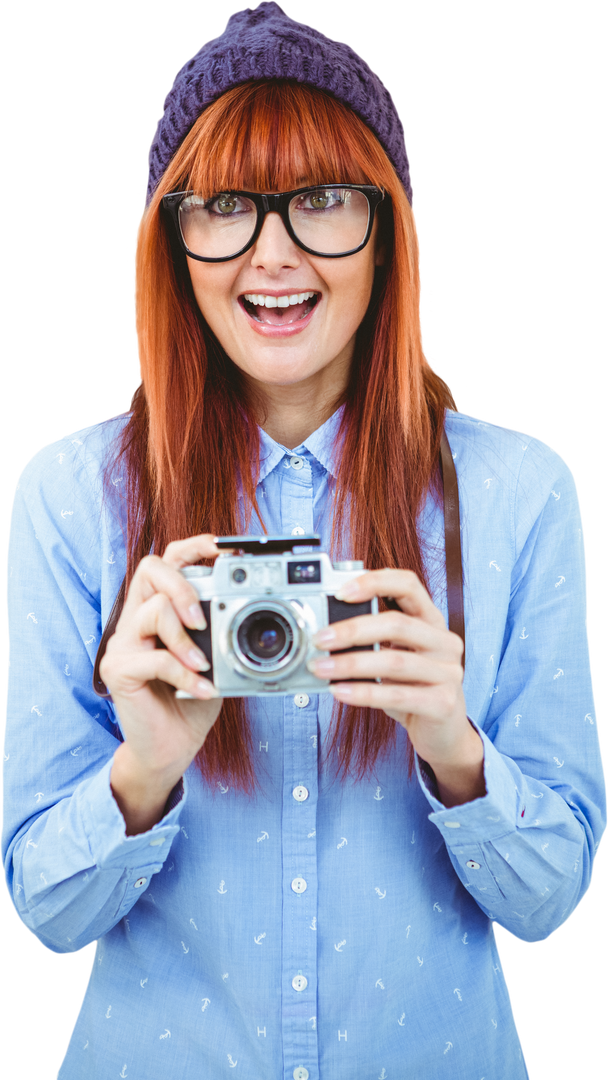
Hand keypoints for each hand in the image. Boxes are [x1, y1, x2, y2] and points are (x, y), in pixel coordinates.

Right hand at [99, 534, 234, 784]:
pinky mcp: (118, 670)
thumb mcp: (215, 660)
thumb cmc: (191, 702)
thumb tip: (250, 611)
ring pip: (153, 610)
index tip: (220, 545)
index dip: (191, 547)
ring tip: (203, 664)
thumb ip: (221, 634)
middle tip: (203, 617)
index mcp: (157, 610)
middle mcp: (135, 619)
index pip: (166, 563)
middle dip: (183, 585)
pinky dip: (184, 674)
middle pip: (149, 569)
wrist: (169, 749)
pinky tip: (201, 689)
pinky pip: (155, 658)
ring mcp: (123, 644)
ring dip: (185, 637)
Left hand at [308, 569, 470, 768]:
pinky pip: (396, 695)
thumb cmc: (414, 689)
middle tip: (320, 639)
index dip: (375, 582)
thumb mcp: (396, 657)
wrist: (444, 734)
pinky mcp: (443, 703)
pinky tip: (339, 691)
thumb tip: (326, 633)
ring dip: (350, 664)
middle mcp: (445, 642)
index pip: (408, 584)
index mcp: (432, 621)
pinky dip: (363, 692)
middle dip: (352, 630)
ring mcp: (448, 673)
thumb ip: (373, 641)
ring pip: (394, 661)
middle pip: (397, 624)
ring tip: (321, 668)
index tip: (341, 592)